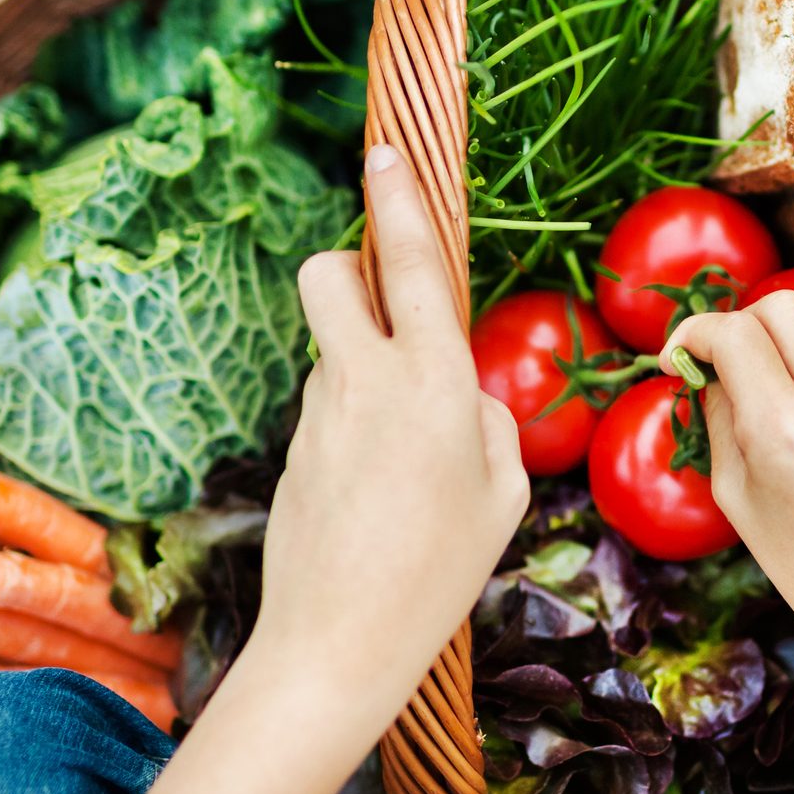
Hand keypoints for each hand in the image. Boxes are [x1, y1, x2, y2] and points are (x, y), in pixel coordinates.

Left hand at [249, 144, 529, 736]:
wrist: (337, 641)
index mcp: (431, 381)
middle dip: (348, 266)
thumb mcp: (500, 494)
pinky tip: (375, 502)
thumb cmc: (438, 571)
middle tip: (381, 307)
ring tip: (403, 469)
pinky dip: (354, 432)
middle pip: (331, 274)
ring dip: (364, 372)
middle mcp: (364, 380)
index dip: (398, 200)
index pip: (411, 263)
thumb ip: (488, 424)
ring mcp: (319, 413)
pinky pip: (329, 411)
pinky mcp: (292, 450)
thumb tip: (462, 396)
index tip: (384, 152)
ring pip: (335, 352)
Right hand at [661, 290, 793, 655]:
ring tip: (770, 384)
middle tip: (724, 365)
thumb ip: (719, 418)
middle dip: (741, 324)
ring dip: (785, 337)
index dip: (692, 335)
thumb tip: (707, 368)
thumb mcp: (738, 497)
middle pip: (780, 306)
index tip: (677, 360)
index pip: (731, 333)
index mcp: (784, 426)